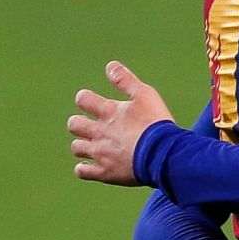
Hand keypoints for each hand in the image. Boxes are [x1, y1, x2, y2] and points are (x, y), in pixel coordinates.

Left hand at [68, 61, 173, 184]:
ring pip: (76, 148)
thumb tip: (110, 66)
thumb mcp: (145, 95)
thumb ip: (126, 80)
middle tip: (92, 125)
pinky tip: (92, 166)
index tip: (93, 102)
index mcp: (108, 112)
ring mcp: (100, 154)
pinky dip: (84, 169)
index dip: (85, 99)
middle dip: (79, 123)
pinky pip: (83, 172)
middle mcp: (99, 132)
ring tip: (95, 145)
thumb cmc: (156, 123)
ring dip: (83, 145)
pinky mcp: (105, 173)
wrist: (164, 154)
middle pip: (74, 125)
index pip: (83, 99)